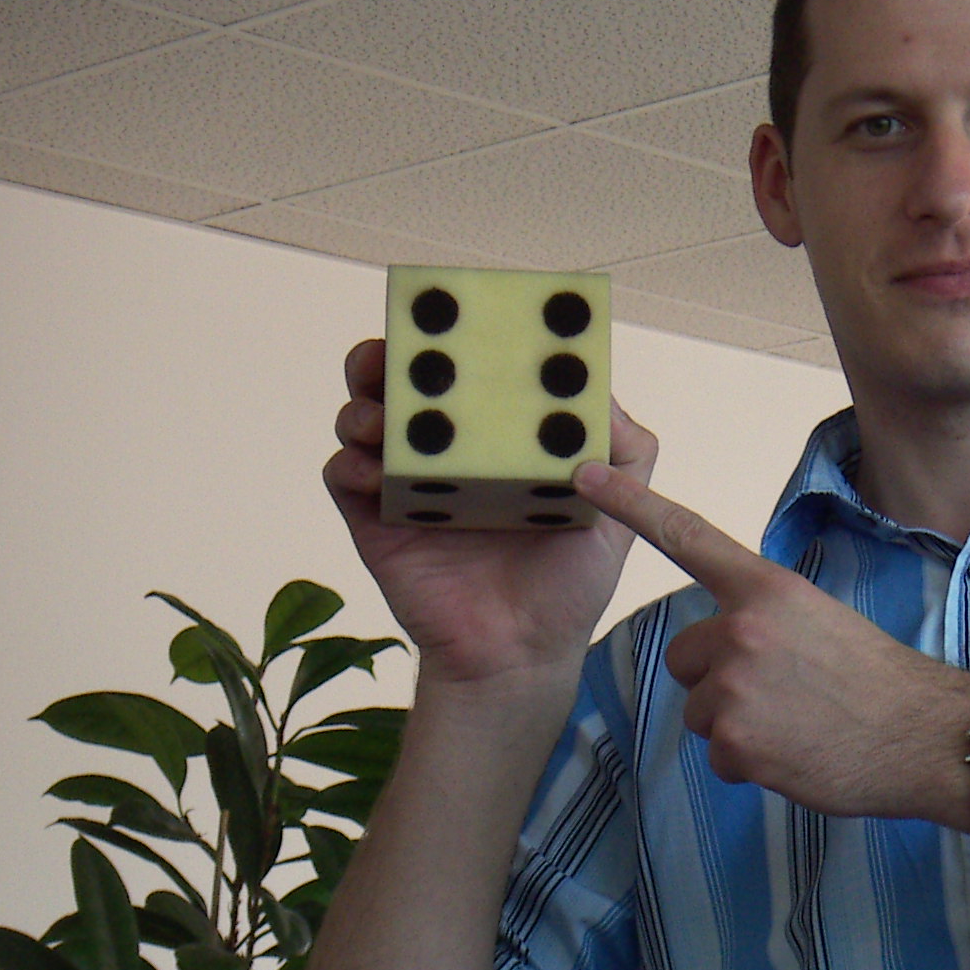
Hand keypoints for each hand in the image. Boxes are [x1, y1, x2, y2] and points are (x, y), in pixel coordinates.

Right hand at [324, 339, 656, 687]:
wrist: (522, 655)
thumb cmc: (569, 582)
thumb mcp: (617, 512)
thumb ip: (626, 452)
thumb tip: (602, 388)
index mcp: (500, 439)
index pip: (471, 371)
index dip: (457, 338)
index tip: (455, 314)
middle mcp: (449, 451)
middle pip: (403, 384)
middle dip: (389, 356)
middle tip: (392, 353)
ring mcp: (407, 484)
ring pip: (363, 420)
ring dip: (363, 405)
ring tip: (378, 416)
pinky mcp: (374, 522)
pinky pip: (344, 476)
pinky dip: (350, 462)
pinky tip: (373, 469)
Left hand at [574, 462, 969, 825]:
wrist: (922, 735)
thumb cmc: (875, 679)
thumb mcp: (818, 619)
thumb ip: (762, 619)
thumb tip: (725, 645)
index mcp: (767, 589)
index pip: (689, 537)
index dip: (632, 504)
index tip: (586, 473)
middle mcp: (743, 629)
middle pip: (687, 656)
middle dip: (718, 679)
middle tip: (782, 693)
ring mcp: (736, 687)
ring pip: (701, 709)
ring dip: (737, 724)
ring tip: (796, 724)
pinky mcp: (736, 742)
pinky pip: (720, 754)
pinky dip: (753, 762)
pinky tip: (797, 754)